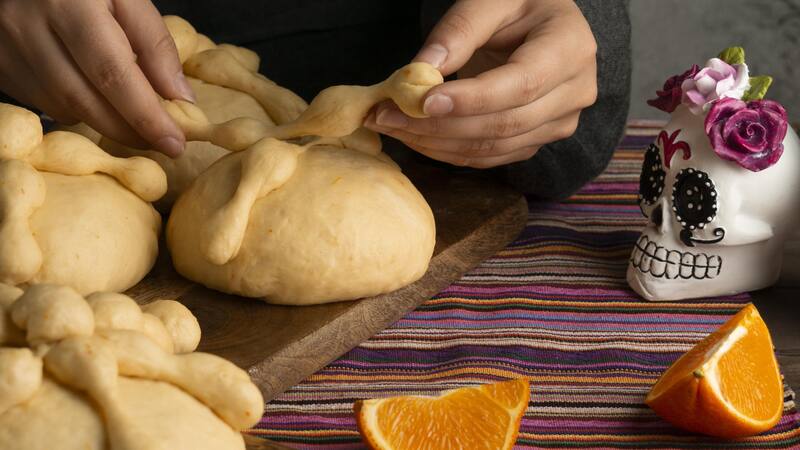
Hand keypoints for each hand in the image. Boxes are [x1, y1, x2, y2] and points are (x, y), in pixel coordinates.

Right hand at [0, 0, 192, 155]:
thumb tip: (179, 98)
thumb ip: (155, 43)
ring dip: (104, 122)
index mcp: (70, 4)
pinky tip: (95, 98)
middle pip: (85, 100)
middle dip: (129, 130)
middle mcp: (29, 27)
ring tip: (133, 118)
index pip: (113, 74)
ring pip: (63, 107)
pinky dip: (77, 109)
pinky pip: (43, 103)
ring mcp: (8, 48)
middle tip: (162, 142)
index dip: (145, 115)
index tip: (174, 143)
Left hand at [365, 0, 597, 168]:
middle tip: (386, 115)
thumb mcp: (493, 0)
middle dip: (439, 126)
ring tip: (392, 125)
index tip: (422, 102)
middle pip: (504, 124)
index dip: (471, 100)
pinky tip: (416, 138)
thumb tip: (420, 71)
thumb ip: (459, 30)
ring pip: (494, 148)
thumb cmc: (520, 6)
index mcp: (569, 48)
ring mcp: (559, 123)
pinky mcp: (538, 141)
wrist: (543, 26)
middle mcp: (574, 92)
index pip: (520, 85)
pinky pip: (491, 157)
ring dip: (436, 143)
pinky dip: (449, 152)